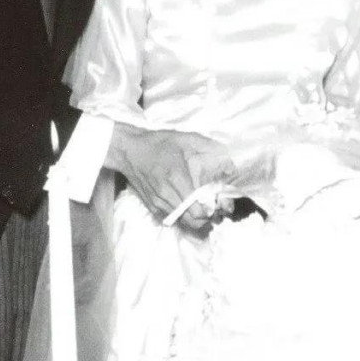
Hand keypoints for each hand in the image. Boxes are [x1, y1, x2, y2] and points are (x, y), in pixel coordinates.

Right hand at [106, 123, 234, 232]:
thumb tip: (231, 164)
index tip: (219, 203)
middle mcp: (167, 194)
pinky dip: (183, 215)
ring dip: (197, 218)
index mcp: (177, 178)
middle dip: (208, 217)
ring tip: (204, 207)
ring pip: (183, 222)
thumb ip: (210, 148)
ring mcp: (158, 202)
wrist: (129, 150)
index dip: (212, 210)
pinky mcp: (152, 206)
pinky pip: (173, 218)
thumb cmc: (158, 143)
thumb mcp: (186, 139)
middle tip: (214, 207)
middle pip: (193, 220)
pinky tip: (188, 204)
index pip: (198, 209)